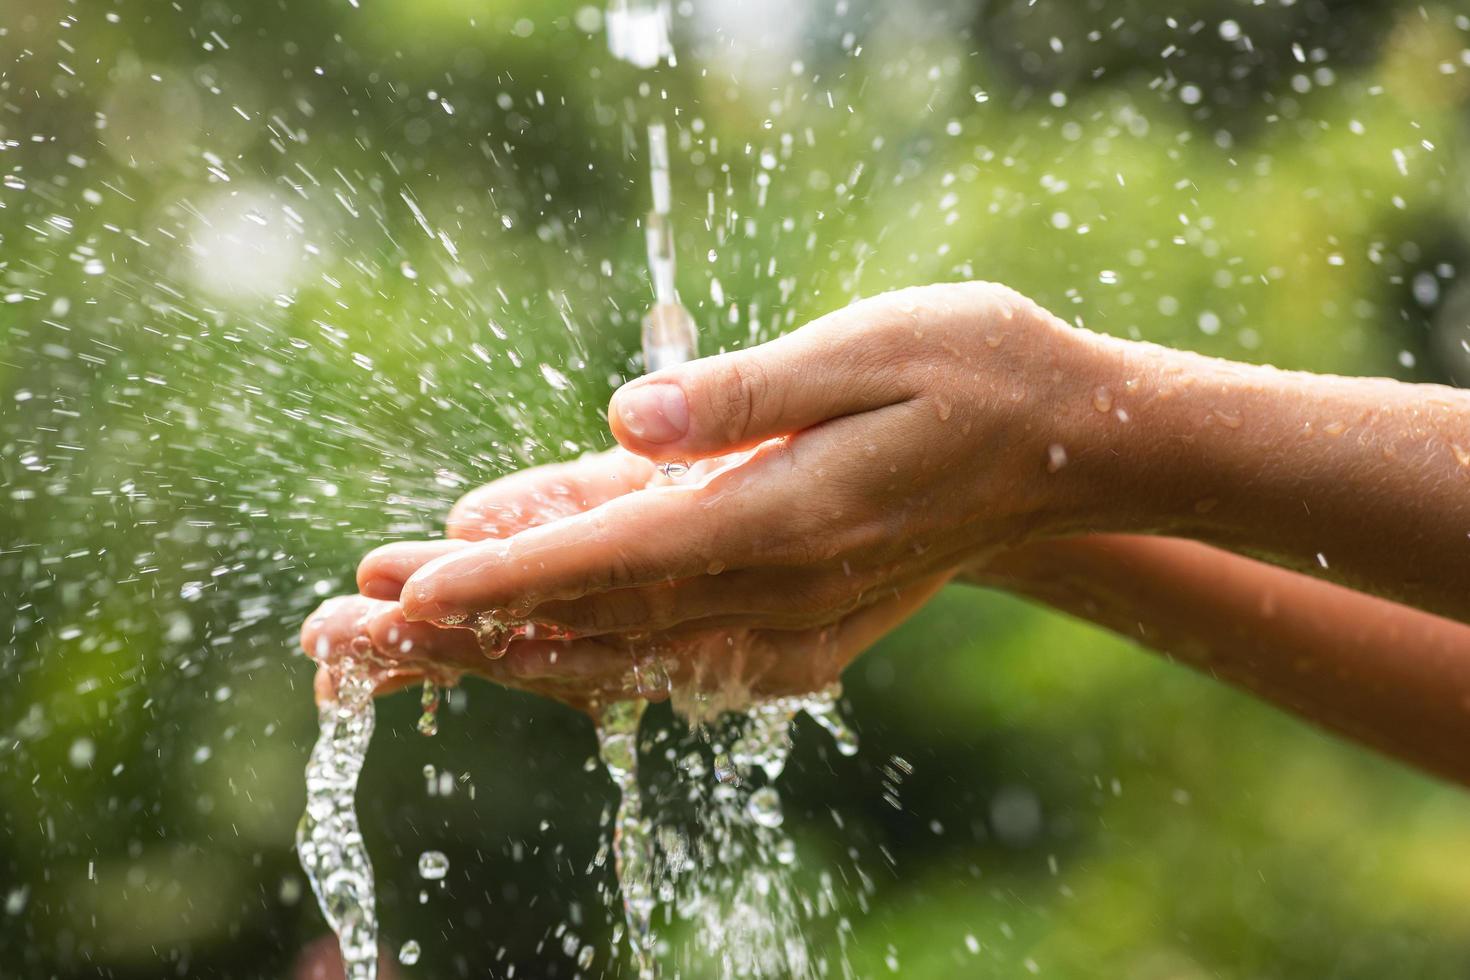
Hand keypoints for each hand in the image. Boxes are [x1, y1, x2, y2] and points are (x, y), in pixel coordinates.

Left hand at [372, 282, 1107, 635]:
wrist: (1070, 447)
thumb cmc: (975, 374)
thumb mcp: (870, 347)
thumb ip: (746, 392)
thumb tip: (623, 420)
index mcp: (789, 519)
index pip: (617, 558)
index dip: (505, 575)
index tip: (407, 590)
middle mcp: (780, 591)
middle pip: (596, 621)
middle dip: (467, 628)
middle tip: (348, 632)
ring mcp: (792, 620)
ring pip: (623, 649)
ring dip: (506, 647)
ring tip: (396, 646)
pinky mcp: (802, 626)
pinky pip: (673, 648)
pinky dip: (585, 643)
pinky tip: (520, 639)